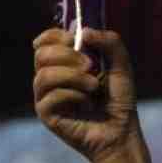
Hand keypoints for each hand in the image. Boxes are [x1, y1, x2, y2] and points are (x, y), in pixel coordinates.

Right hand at [32, 27, 136, 162]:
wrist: (121, 131)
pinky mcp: (46, 114)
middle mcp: (50, 78)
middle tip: (92, 66)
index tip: (75, 40)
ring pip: (44, 76)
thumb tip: (83, 31)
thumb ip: (109, 42)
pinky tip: (87, 103)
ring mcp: (45, 97)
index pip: (44, 42)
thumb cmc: (118, 99)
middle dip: (68, 56)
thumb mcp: (120, 64)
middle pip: (41, 55)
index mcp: (62, 63)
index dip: (55, 36)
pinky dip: (73, 96)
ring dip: (73, 77)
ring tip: (93, 87)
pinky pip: (50, 97)